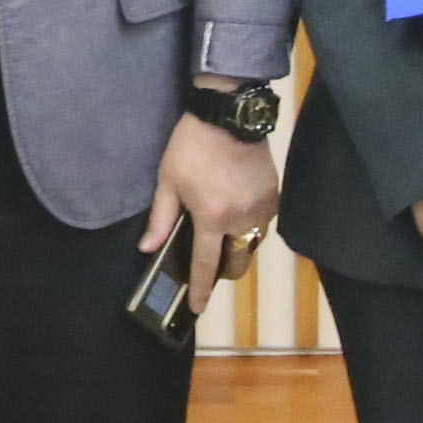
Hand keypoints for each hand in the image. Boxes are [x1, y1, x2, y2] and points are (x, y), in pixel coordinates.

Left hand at [147, 107, 280, 296]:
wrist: (229, 114)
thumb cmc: (192, 146)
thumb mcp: (168, 180)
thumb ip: (160, 218)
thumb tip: (148, 248)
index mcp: (212, 218)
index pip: (205, 265)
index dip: (200, 289)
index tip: (197, 308)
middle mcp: (241, 219)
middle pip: (237, 261)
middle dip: (224, 270)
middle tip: (210, 262)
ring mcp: (262, 208)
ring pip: (252, 243)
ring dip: (238, 246)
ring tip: (222, 235)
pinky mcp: (274, 195)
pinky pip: (262, 223)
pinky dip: (250, 226)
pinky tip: (236, 212)